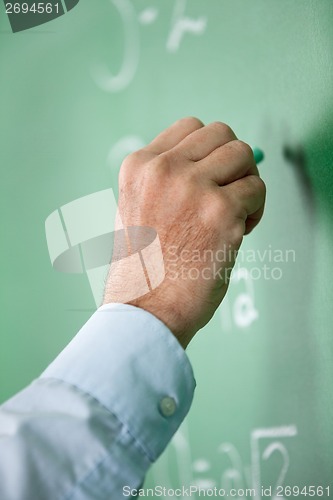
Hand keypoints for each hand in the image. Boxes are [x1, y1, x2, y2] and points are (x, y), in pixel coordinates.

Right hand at [103, 118, 265, 347]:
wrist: (146, 308)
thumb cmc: (147, 266)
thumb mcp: (138, 207)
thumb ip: (169, 179)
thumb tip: (223, 160)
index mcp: (139, 166)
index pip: (190, 127)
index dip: (208, 153)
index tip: (209, 179)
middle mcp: (164, 169)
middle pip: (221, 133)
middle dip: (231, 162)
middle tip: (226, 193)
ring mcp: (193, 187)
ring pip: (243, 154)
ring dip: (246, 182)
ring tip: (235, 213)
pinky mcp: (221, 211)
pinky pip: (258, 189)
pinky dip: (256, 210)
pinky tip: (241, 231)